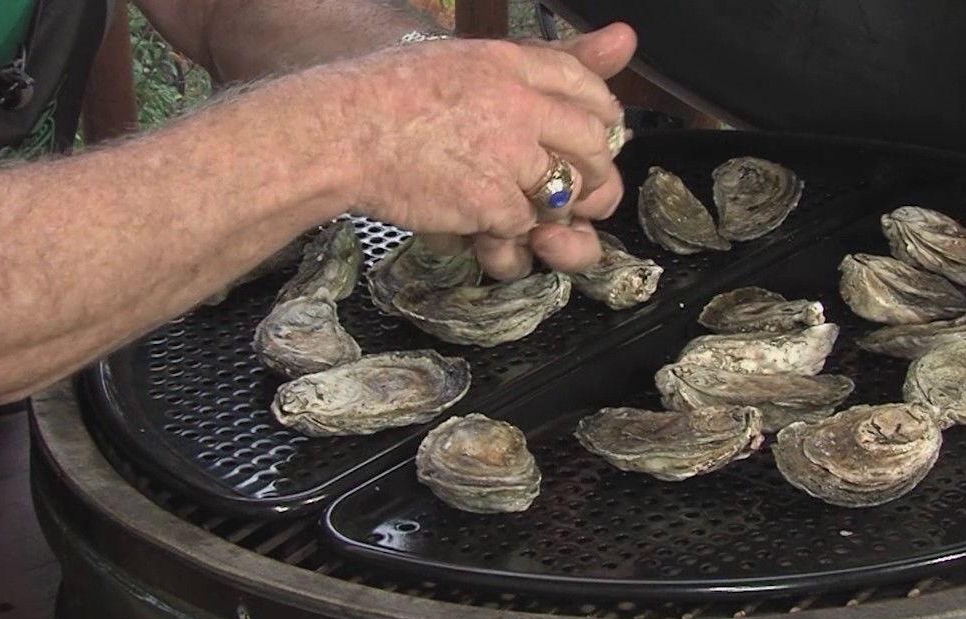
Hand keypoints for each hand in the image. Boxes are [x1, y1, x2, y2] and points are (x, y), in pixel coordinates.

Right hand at [335, 23, 636, 278]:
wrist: (338, 132)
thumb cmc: (384, 95)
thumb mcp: (464, 60)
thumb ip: (544, 58)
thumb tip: (627, 37)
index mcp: (510, 62)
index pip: (585, 83)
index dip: (599, 114)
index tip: (597, 132)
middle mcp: (521, 105)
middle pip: (594, 143)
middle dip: (595, 173)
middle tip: (580, 189)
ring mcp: (510, 156)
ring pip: (564, 193)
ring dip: (548, 209)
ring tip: (519, 210)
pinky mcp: (493, 202)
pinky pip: (522, 226)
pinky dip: (504, 233)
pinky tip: (474, 222)